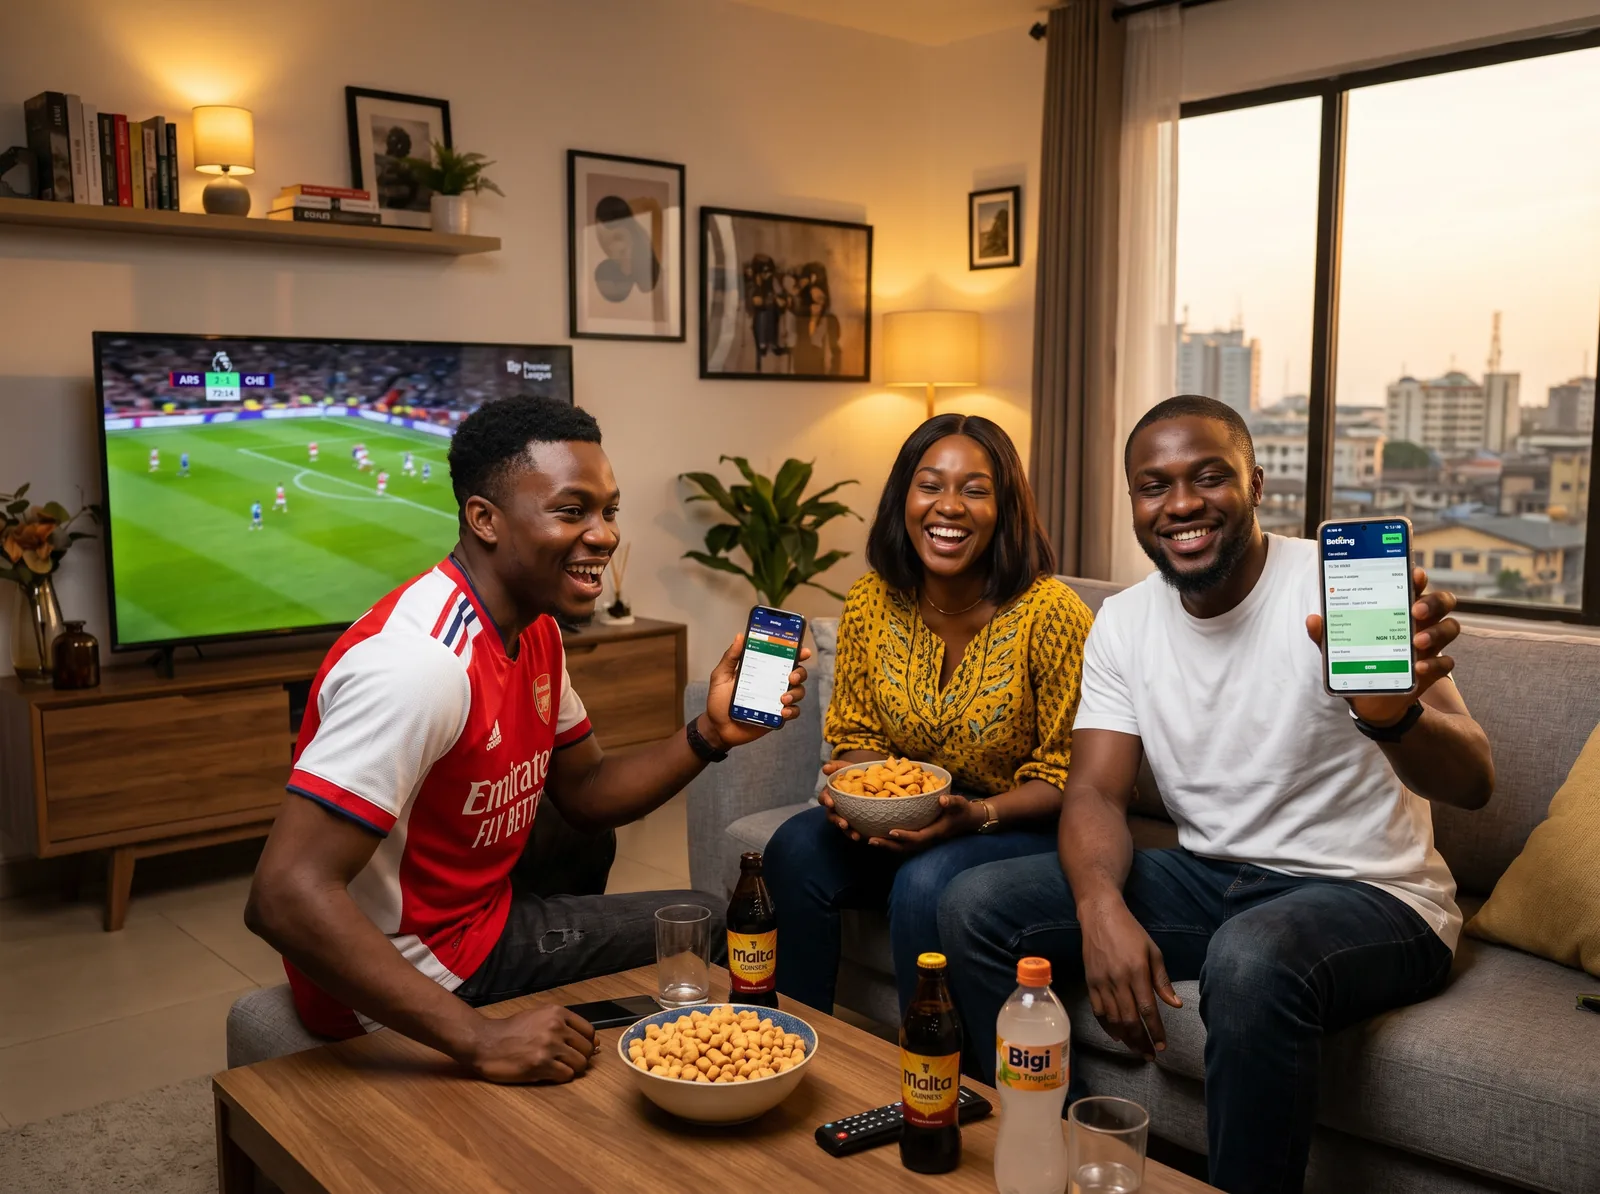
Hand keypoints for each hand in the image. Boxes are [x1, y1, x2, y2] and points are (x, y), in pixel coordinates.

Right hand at [465, 1005, 596, 1083]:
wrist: (486, 1042)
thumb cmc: (512, 1031)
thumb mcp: (540, 1017)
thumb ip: (565, 1025)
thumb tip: (595, 1042)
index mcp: (557, 1013)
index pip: (589, 1031)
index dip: (586, 1043)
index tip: (578, 1049)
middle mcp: (556, 1027)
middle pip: (587, 1049)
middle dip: (580, 1057)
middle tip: (566, 1061)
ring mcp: (549, 1046)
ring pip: (580, 1063)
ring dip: (571, 1069)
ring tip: (557, 1067)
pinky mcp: (541, 1064)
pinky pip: (566, 1075)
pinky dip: (561, 1076)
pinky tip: (548, 1072)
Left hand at [702, 634, 809, 750]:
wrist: (717, 728)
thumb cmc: (718, 700)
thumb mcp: (721, 676)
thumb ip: (730, 657)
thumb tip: (740, 636)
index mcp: (762, 670)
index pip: (783, 657)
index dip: (796, 653)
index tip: (803, 652)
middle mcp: (772, 683)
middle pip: (797, 674)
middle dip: (799, 673)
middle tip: (791, 677)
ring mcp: (776, 700)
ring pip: (798, 692)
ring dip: (795, 693)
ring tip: (783, 699)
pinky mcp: (777, 717)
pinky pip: (793, 712)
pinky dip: (792, 711)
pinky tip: (783, 712)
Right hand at [818, 760, 863, 840]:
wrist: (868, 779)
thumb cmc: (853, 773)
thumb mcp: (845, 767)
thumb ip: (835, 766)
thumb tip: (825, 768)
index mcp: (831, 794)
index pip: (824, 798)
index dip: (826, 800)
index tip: (831, 803)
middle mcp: (835, 807)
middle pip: (832, 816)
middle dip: (837, 821)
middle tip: (844, 824)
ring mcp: (844, 815)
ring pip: (842, 825)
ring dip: (848, 832)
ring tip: (856, 836)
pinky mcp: (855, 821)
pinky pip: (854, 830)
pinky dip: (858, 834)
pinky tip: (866, 837)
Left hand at [865, 794, 980, 853]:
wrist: (967, 820)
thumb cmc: (962, 810)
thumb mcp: (960, 804)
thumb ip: (952, 801)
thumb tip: (942, 799)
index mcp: (935, 832)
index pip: (918, 837)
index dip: (904, 836)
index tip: (890, 832)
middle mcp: (927, 840)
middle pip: (905, 847)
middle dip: (888, 845)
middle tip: (870, 840)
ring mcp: (923, 841)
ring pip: (903, 848)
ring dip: (886, 846)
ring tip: (869, 840)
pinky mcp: (920, 838)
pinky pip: (903, 844)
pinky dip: (890, 843)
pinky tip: (878, 836)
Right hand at [1079, 896, 1180, 1059]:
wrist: (1100, 916)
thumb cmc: (1131, 932)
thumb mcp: (1153, 951)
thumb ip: (1162, 980)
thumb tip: (1175, 1005)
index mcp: (1137, 972)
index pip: (1147, 1009)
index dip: (1155, 1031)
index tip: (1162, 1046)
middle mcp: (1118, 980)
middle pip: (1129, 1020)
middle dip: (1141, 1041)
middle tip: (1150, 1055)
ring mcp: (1101, 982)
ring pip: (1113, 1019)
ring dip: (1126, 1038)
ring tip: (1136, 1049)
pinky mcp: (1090, 982)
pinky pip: (1098, 1011)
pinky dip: (1107, 1027)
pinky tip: (1116, 1036)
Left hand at [1306, 565, 1459, 726]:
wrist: (1367, 700)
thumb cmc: (1356, 661)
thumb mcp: (1337, 648)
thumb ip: (1326, 634)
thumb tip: (1313, 619)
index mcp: (1398, 608)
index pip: (1415, 586)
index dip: (1418, 578)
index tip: (1414, 575)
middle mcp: (1419, 622)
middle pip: (1442, 602)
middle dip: (1434, 601)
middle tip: (1415, 610)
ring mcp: (1428, 645)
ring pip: (1450, 628)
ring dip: (1437, 632)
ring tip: (1416, 642)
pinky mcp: (1431, 669)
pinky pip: (1445, 663)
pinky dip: (1434, 664)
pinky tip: (1417, 668)